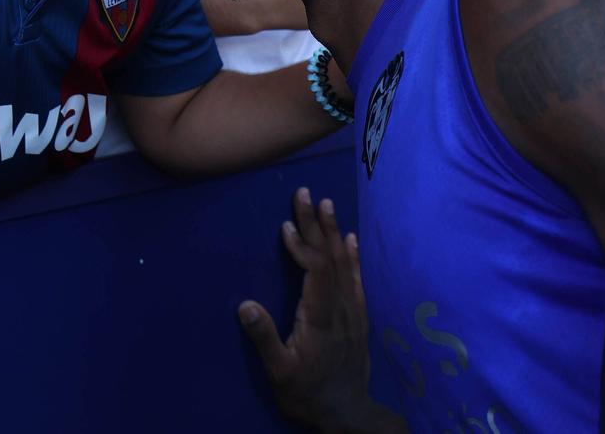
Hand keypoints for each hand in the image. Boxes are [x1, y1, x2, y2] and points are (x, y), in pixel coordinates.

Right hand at [240, 188, 383, 432]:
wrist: (348, 415)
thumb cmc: (308, 394)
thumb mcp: (280, 373)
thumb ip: (265, 338)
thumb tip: (245, 304)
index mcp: (320, 317)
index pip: (314, 270)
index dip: (302, 246)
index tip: (286, 226)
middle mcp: (340, 307)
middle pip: (329, 258)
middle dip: (316, 225)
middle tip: (305, 193)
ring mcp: (352, 311)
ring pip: (344, 264)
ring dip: (334, 232)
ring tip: (328, 204)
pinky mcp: (359, 318)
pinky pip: (356, 279)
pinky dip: (352, 256)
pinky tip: (350, 240)